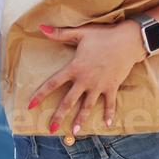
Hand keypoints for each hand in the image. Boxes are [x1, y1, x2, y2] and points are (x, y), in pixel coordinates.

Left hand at [25, 20, 145, 140]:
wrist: (127, 41)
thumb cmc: (103, 35)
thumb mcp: (80, 33)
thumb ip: (59, 33)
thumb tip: (40, 27)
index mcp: (74, 68)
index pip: (53, 83)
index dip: (40, 95)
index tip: (30, 105)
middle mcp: (85, 80)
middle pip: (68, 101)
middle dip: (59, 116)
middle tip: (51, 129)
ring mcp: (99, 85)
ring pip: (87, 106)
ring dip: (81, 119)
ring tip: (75, 131)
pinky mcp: (112, 87)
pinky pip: (110, 103)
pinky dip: (109, 114)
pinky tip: (107, 125)